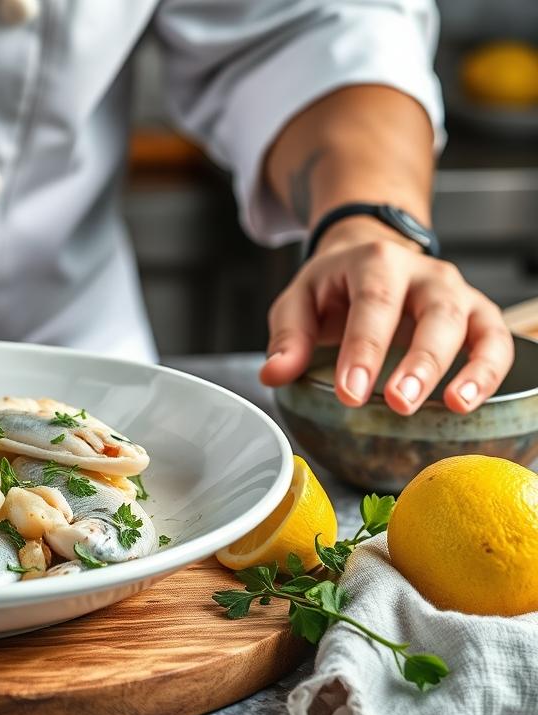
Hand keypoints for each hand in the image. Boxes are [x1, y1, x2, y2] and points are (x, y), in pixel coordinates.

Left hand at [260, 218, 513, 414]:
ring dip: (468, 367)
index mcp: (375, 261)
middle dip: (420, 361)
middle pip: (434, 311)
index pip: (373, 302)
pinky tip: (471, 401)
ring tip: (452, 405)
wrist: (370, 253)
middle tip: (399, 402)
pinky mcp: (477, 314)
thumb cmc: (335, 285)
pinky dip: (490, 371)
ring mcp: (456, 291)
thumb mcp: (299, 300)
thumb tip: (274, 375)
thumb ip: (289, 337)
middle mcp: (424, 273)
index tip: (350, 392)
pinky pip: (496, 340)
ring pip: (473, 324)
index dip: (364, 349)